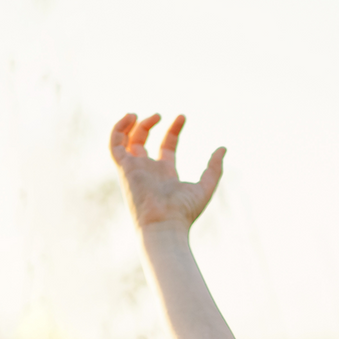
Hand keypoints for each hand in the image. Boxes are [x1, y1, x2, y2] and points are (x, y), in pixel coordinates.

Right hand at [110, 113, 225, 231]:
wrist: (164, 224)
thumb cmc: (184, 211)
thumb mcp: (205, 186)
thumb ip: (214, 168)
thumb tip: (223, 148)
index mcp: (166, 174)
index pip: (167, 147)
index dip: (174, 130)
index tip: (182, 117)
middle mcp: (148, 170)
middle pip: (144, 142)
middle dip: (150, 124)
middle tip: (160, 115)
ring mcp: (135, 168)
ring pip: (126, 141)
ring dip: (131, 125)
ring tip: (137, 113)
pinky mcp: (125, 167)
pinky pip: (114, 144)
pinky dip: (119, 128)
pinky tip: (130, 117)